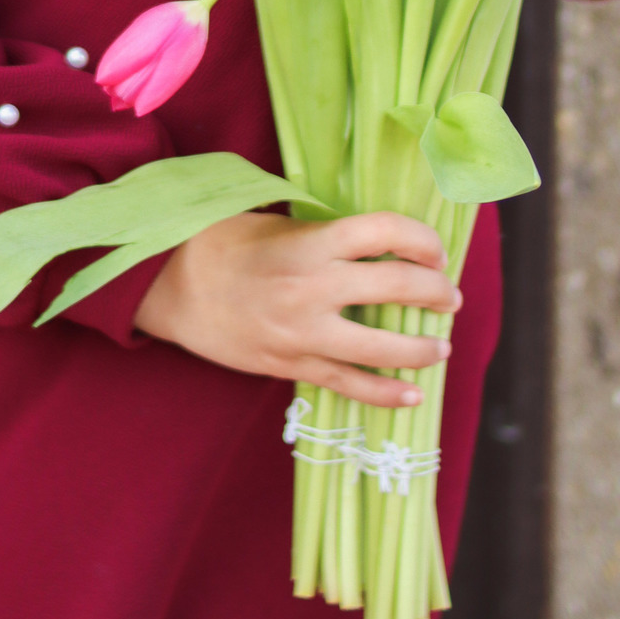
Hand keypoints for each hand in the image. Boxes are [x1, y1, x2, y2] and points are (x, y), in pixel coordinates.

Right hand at [133, 210, 463, 409]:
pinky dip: (385, 394)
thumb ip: (324, 231)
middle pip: (397, 286)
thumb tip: (377, 239)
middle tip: (449, 296)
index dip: (423, 238)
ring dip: (422, 348)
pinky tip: (411, 395)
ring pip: (382, 347)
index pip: (385, 231)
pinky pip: (349, 385)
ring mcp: (303, 332)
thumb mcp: (275, 222)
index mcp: (311, 241)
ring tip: (441, 347)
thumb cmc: (221, 243)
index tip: (438, 249)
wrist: (169, 286)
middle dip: (436, 291)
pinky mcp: (292, 364)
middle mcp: (313, 286)